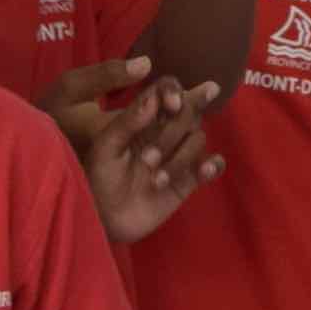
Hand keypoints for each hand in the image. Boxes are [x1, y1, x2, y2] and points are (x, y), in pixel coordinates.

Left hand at [61, 63, 223, 243]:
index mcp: (143, 118)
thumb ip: (127, 121)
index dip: (174, 92)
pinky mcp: (188, 180)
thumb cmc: (97, 178)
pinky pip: (211, 165)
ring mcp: (177, 155)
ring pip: (198, 139)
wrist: (102, 218)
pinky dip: (213, 165)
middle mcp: (164, 131)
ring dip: (181, 157)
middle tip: (147, 159)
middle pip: (188, 113)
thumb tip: (155, 96)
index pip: (167, 91)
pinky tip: (204, 171)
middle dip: (172, 132)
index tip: (172, 105)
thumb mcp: (106, 147)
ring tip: (155, 180)